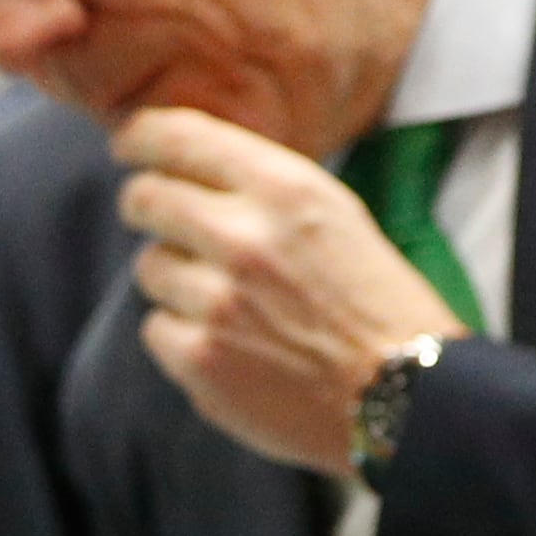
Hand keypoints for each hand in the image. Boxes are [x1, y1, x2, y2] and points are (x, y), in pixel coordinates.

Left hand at [114, 106, 464, 478]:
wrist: (405, 397)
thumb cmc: (378, 305)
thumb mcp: (336, 214)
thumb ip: (264, 187)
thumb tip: (192, 169)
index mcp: (285, 190)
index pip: (178, 138)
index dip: (141, 138)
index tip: (129, 144)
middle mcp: (244, 239)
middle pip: (146, 198)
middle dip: (145, 204)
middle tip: (157, 217)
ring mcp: (217, 304)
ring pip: (149, 267)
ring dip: (174, 277)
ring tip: (224, 299)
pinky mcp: (201, 361)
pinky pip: (156, 330)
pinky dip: (182, 336)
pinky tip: (228, 345)